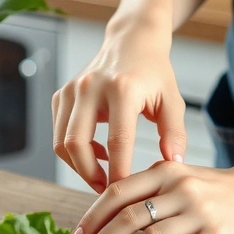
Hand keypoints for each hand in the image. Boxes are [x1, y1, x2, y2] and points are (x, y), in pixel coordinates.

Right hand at [52, 24, 186, 192]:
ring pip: (62, 142)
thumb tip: (173, 163)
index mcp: (122, 89)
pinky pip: (58, 132)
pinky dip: (72, 150)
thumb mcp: (172, 99)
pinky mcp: (62, 94)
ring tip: (101, 175)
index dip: (119, 172)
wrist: (132, 41)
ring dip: (78, 165)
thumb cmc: (154, 72)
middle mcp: (91, 87)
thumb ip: (174, 132)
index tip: (125, 192)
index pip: (117, 141)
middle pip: (76, 143)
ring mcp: (72, 89)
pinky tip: (96, 152)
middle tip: (106, 190)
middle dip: (88, 174)